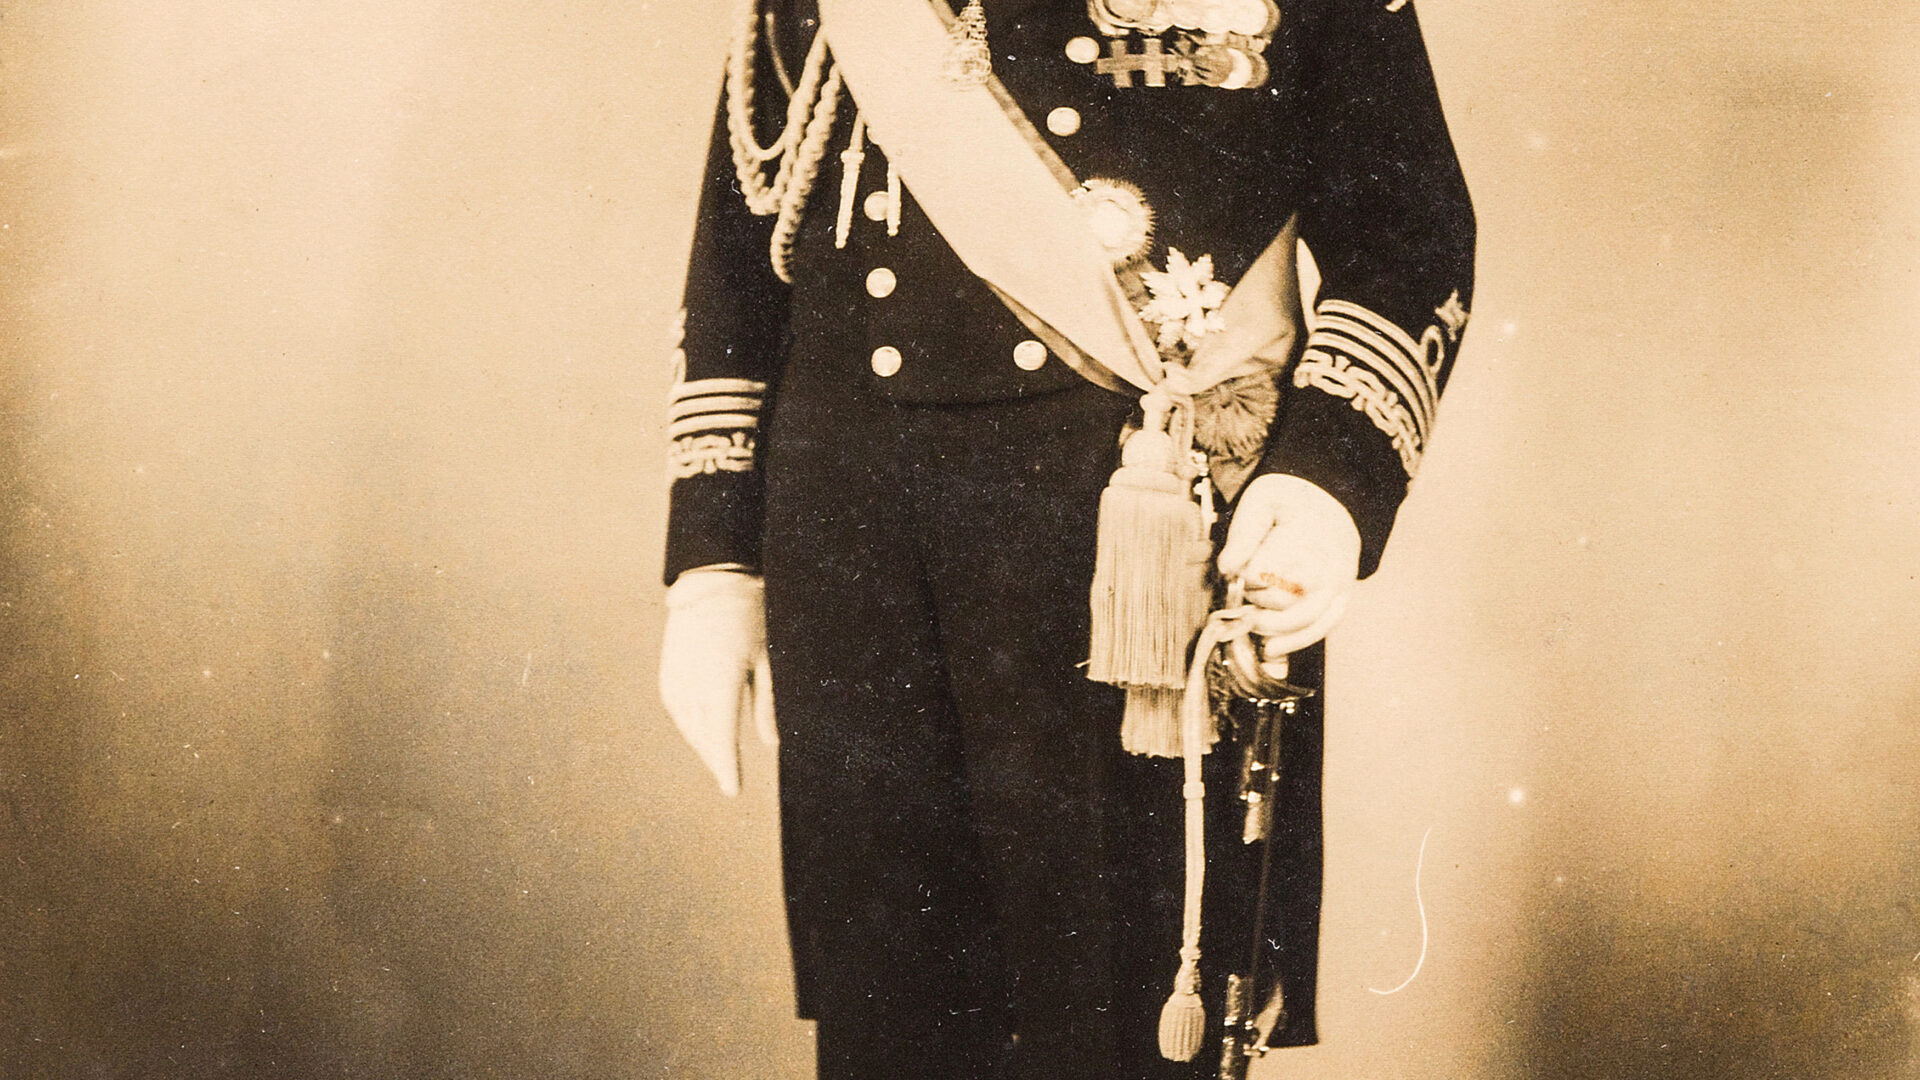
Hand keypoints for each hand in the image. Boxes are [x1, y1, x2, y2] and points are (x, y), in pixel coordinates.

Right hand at [659, 568, 775, 796]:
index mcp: (722, 679)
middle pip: (703, 735)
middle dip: (716, 759)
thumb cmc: (750, 617)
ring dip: (702, 744)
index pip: (722, 735)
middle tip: (728, 779)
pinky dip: (688, 725)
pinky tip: (699, 733)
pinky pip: (676, 708)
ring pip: (687, 724)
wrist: (714, 581)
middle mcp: (694, 681)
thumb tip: (771, 743)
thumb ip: (766, 703)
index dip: (727, 766)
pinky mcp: (669, 669)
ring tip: (717, 760)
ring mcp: (677, 674)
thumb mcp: (767, 658)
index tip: (732, 791)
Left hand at [1216, 474, 1360, 656]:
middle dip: (1254, 600)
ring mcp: (1338, 585)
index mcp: (1305, 537)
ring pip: (1302, 620)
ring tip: (1249, 622)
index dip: (1244, 576)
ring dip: (1269, 626)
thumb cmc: (1291, 501)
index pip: (1263, 572)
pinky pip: (1322, 628)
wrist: (1332, 500)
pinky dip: (1295, 642)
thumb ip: (1243, 534)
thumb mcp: (1261, 501)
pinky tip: (1270, 650)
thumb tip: (1226, 569)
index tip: (1237, 568)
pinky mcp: (1341, 599)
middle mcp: (1327, 564)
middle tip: (1245, 588)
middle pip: (1281, 599)